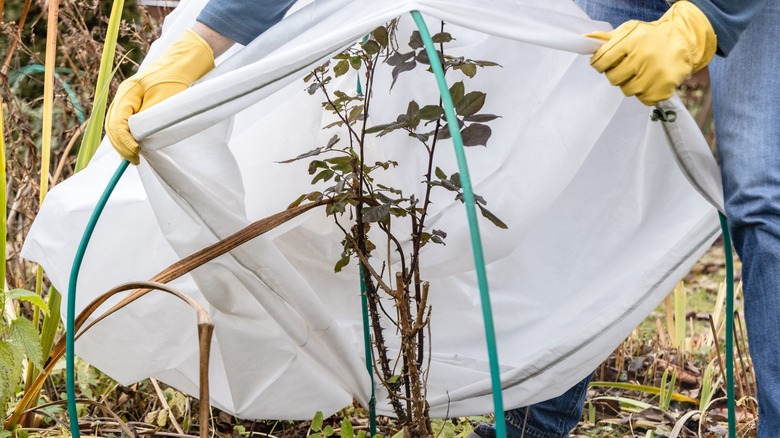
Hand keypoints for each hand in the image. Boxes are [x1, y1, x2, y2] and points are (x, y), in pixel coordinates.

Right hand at [105, 30, 214, 163]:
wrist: (186, 60)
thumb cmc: (177, 77)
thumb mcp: (164, 99)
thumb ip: (149, 117)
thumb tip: (138, 138)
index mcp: (128, 92)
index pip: (117, 122)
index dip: (124, 141)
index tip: (136, 153)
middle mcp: (124, 95)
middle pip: (113, 125)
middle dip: (122, 145)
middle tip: (134, 159)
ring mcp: (129, 98)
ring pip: (117, 124)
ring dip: (123, 142)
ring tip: (133, 156)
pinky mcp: (138, 102)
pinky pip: (126, 121)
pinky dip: (127, 135)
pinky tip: (134, 146)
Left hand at [586, 1, 715, 105]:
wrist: (683, 40)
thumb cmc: (651, 37)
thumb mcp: (630, 30)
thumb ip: (607, 38)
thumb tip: (586, 39)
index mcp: (632, 40)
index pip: (602, 60)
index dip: (599, 64)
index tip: (604, 63)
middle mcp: (643, 57)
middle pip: (613, 78)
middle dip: (616, 74)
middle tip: (626, 67)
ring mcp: (655, 73)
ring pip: (627, 90)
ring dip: (630, 84)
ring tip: (640, 73)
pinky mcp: (664, 87)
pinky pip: (644, 99)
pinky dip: (645, 93)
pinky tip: (650, 81)